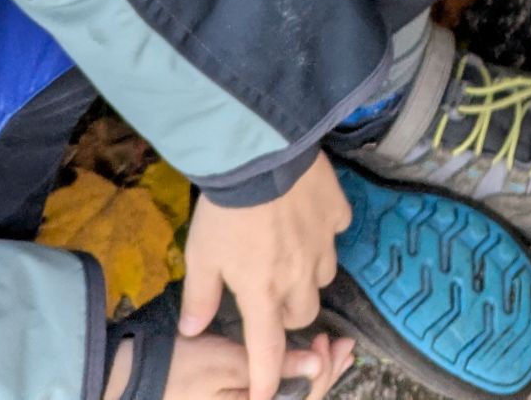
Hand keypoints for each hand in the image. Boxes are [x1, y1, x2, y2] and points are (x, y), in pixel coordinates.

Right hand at [106, 332, 355, 399]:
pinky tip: (308, 362)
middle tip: (344, 344)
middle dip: (325, 375)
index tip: (328, 342)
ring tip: (336, 351)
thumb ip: (272, 368)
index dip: (322, 375)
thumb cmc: (177, 368)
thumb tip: (317, 366)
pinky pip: (275, 396)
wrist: (128, 378)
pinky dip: (295, 378)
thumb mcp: (226, 363)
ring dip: (315, 376)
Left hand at [181, 156, 349, 399]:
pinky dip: (323, 232)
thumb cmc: (226, 210)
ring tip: (289, 253)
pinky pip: (336, 232)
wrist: (264, 155)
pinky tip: (305, 217)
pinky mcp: (338, 212)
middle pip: (304, 313)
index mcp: (263, 291)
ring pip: (324, 276)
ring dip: (308, 274)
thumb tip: (193, 329)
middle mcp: (299, 274)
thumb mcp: (201, 255)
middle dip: (289, 312)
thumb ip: (200, 296)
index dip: (268, 376)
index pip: (268, 348)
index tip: (268, 392)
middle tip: (270, 291)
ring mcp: (324, 243)